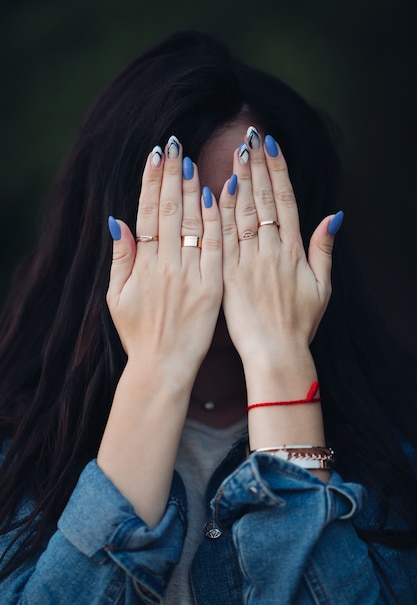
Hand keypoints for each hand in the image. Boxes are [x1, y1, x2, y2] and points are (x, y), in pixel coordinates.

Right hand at [106, 137, 222, 380]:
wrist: (164, 366)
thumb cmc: (139, 334)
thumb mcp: (116, 298)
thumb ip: (119, 258)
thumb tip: (116, 222)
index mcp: (144, 264)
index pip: (147, 212)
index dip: (151, 182)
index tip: (155, 155)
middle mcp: (167, 263)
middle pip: (170, 211)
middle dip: (172, 174)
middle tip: (175, 143)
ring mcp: (191, 274)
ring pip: (194, 223)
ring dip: (194, 189)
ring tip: (194, 159)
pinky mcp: (213, 286)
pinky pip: (217, 248)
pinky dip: (217, 221)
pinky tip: (219, 195)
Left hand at [219, 127, 340, 368]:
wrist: (275, 353)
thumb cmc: (299, 324)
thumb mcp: (323, 287)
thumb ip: (324, 250)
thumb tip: (334, 216)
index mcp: (293, 251)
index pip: (284, 201)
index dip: (278, 171)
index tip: (271, 145)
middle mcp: (270, 250)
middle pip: (262, 200)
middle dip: (256, 166)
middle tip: (249, 136)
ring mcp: (247, 262)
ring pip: (241, 214)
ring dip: (237, 181)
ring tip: (233, 153)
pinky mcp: (227, 276)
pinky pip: (221, 240)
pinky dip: (218, 216)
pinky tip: (213, 191)